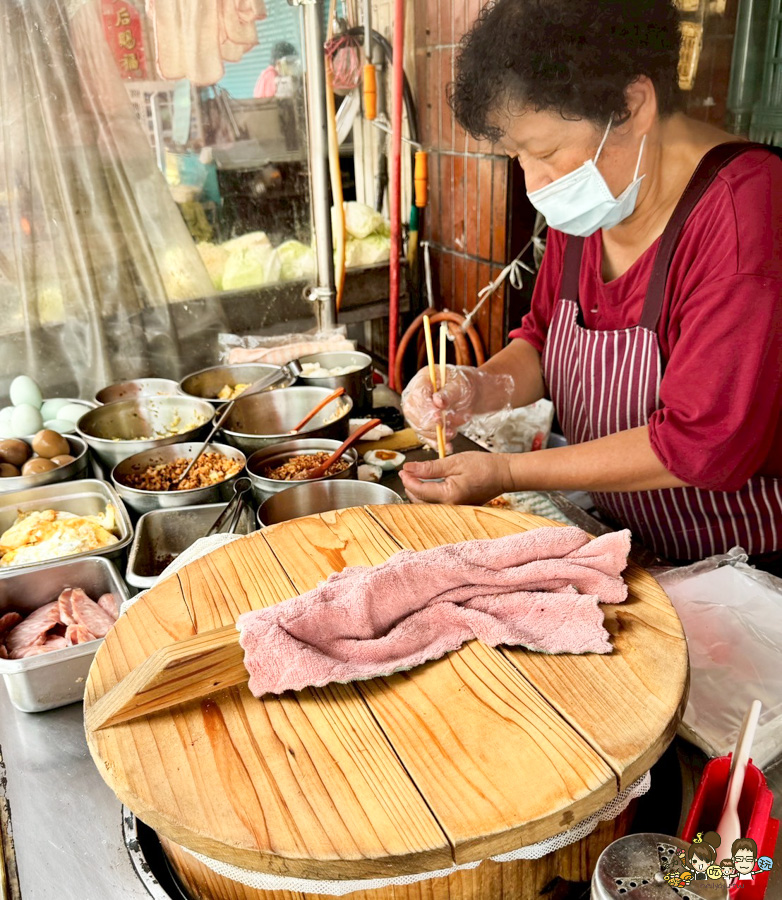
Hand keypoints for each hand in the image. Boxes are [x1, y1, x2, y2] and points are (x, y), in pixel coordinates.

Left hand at [399, 452, 513, 504]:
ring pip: (428, 504)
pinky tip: (429, 484)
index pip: (419, 490)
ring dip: (419, 492)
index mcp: (449, 496)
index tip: (403, 469)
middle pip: (420, 501)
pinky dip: (430, 495)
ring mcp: (456, 510)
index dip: (408, 479)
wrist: (504, 474)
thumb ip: (429, 468)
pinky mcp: (459, 508)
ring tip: (416, 476)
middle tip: (408, 472)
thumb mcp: (454, 462)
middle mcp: (451, 507)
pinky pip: (438, 504)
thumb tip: (409, 468)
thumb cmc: (483, 466)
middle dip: (411, 487)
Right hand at [400, 365, 512, 449]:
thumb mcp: (459, 385)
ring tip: (452, 432)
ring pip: (419, 427)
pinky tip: (447, 446)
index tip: (438, 416)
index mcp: (422, 381)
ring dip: (435, 433)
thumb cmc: (463, 385)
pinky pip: (426, 437)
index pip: (416, 396)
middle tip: (445, 427)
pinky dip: (436, 443)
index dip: (425, 408)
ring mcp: (417, 412)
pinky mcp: (423, 425)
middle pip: (412, 413)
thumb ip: (449, 393)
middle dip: (429, 424)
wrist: (468, 395)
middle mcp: (415, 397)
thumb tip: (438, 401)